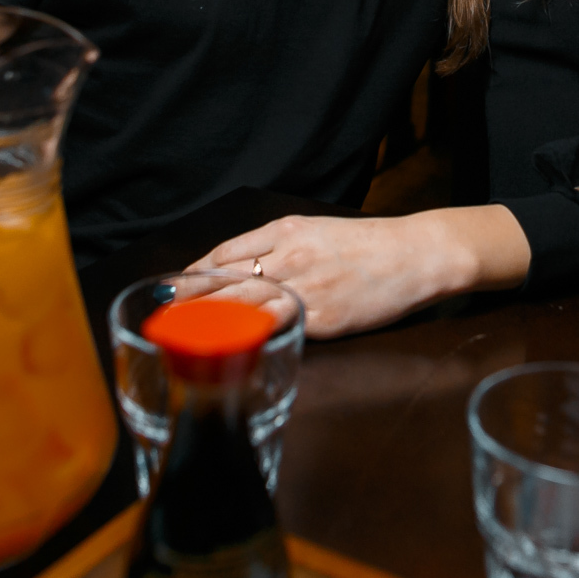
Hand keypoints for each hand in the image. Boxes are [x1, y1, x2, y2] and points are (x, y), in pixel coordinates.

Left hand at [191, 207, 524, 338]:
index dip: (195, 274)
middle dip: (190, 299)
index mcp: (286, 231)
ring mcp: (304, 287)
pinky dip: (249, 336)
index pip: (226, 253)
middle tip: (163, 314)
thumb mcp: (317, 232)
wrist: (415, 255)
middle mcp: (289, 256)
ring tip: (183, 334)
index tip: (174, 288)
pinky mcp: (321, 316)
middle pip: (226, 279)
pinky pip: (276, 327)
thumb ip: (279, 248)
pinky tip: (228, 346)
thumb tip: (240, 269)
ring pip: (244, 304)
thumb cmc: (368, 246)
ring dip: (209, 320)